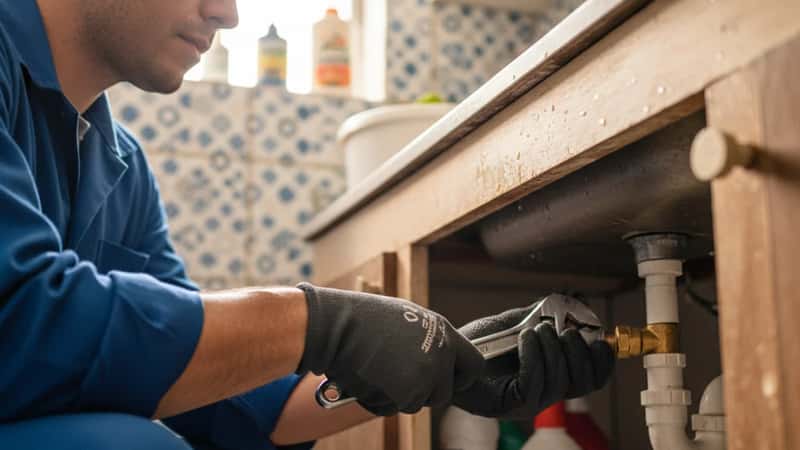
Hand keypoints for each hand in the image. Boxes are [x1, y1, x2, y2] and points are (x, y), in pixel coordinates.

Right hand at [296, 283, 484, 415]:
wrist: (339, 325)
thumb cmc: (363, 319)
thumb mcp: (407, 319)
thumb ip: (426, 339)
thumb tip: (433, 356)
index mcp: (443, 332)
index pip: (474, 365)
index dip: (459, 377)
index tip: (448, 380)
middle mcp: (441, 354)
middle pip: (444, 393)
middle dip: (424, 393)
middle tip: (400, 382)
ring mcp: (427, 375)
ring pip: (419, 403)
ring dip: (400, 396)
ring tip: (379, 373)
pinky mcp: (408, 393)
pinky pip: (397, 408)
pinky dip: (382, 401)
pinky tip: (369, 380)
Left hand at [452, 303, 613, 418]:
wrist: (446, 353)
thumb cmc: (479, 343)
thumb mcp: (515, 324)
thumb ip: (542, 315)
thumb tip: (569, 298)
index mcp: (552, 375)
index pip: (591, 378)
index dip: (602, 361)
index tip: (600, 339)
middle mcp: (545, 392)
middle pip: (582, 384)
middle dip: (580, 354)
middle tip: (567, 331)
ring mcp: (528, 402)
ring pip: (559, 384)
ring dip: (554, 352)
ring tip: (541, 329)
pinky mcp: (509, 404)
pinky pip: (533, 385)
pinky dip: (534, 357)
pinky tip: (526, 338)